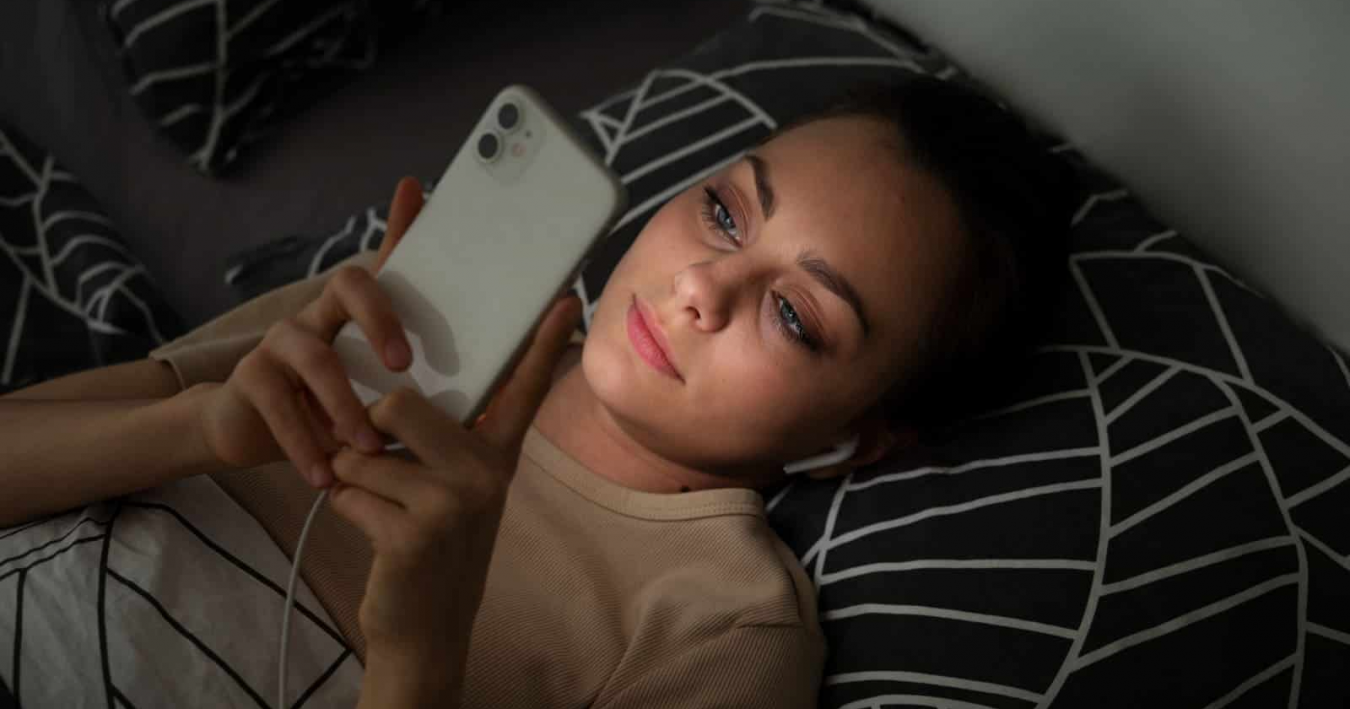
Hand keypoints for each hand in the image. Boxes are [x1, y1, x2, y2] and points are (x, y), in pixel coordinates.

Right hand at [195, 177, 425, 486]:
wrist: (254, 434)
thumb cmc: (333, 404)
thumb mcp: (382, 389)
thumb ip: (429, 373)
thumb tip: (502, 359)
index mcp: (358, 311)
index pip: (387, 261)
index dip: (400, 222)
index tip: (415, 190)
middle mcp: (320, 312)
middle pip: (349, 283)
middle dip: (379, 317)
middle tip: (404, 365)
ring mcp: (281, 341)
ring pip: (315, 357)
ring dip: (344, 404)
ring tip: (366, 445)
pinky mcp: (252, 378)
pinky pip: (280, 404)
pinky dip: (305, 442)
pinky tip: (324, 474)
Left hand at [326, 291, 580, 664]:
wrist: (426, 627)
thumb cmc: (428, 542)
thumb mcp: (452, 489)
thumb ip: (439, 441)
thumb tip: (393, 393)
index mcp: (498, 454)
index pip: (523, 389)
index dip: (543, 342)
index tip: (568, 297)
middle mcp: (486, 473)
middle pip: (397, 405)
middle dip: (367, 433)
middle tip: (379, 464)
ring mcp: (453, 504)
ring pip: (360, 452)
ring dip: (351, 481)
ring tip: (382, 510)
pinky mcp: (415, 534)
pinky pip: (346, 491)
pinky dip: (344, 511)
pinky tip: (376, 536)